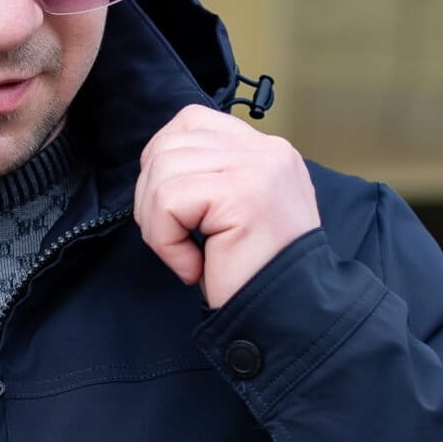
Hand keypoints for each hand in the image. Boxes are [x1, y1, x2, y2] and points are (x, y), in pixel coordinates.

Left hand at [134, 104, 321, 312]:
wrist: (291, 319)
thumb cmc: (255, 277)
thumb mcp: (235, 213)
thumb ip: (209, 177)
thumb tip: (155, 163)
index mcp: (267, 151)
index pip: (191, 122)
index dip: (164, 163)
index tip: (175, 211)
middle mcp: (268, 151)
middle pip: (168, 144)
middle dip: (151, 197)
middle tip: (175, 242)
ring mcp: (258, 167)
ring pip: (162, 171)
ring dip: (157, 224)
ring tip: (187, 257)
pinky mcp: (242, 193)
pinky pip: (168, 201)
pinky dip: (167, 241)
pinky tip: (194, 266)